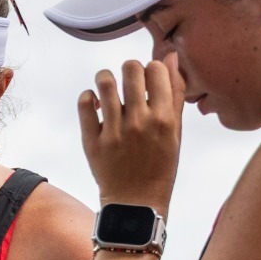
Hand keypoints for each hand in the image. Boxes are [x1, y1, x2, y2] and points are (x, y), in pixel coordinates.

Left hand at [78, 54, 184, 211]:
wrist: (136, 202)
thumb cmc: (159, 165)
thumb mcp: (176, 132)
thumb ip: (175, 93)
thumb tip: (171, 57)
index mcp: (164, 119)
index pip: (156, 69)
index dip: (152, 69)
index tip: (149, 81)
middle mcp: (139, 122)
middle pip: (131, 68)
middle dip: (130, 70)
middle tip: (129, 84)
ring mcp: (113, 131)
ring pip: (105, 81)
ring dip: (106, 78)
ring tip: (109, 88)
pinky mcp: (92, 140)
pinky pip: (84, 103)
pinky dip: (88, 97)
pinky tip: (96, 103)